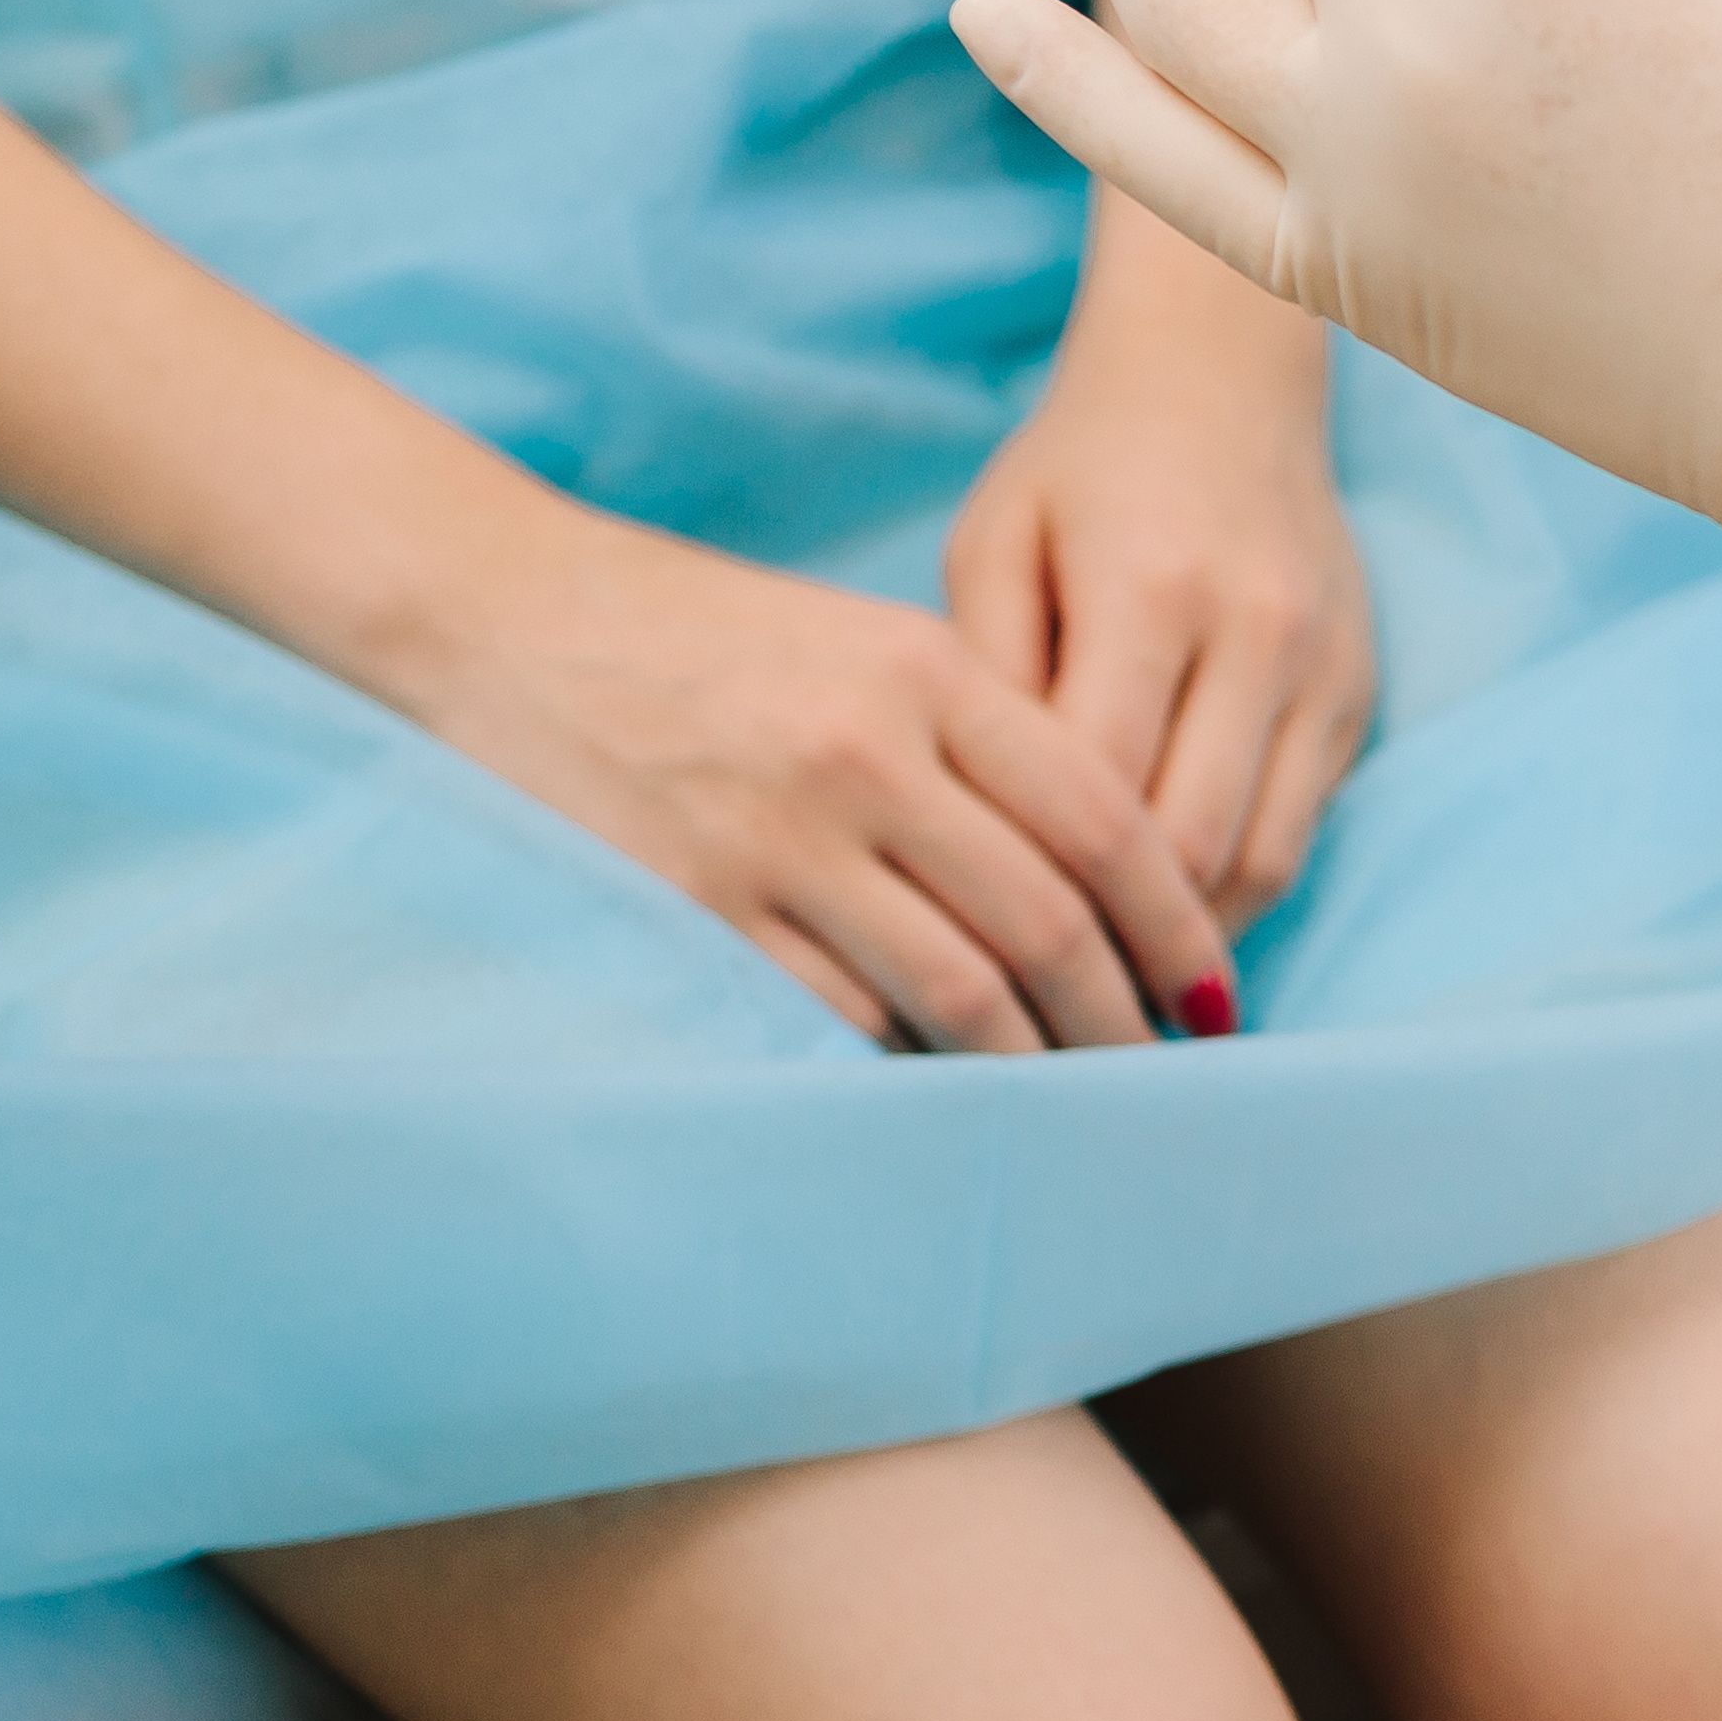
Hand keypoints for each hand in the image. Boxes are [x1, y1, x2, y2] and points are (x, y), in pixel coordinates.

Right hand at [399, 493, 1240, 1052]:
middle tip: (1163, 1069)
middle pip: (1046, 920)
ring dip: (1031, 1065)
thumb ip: (978, 734)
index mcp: (927, 673)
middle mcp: (866, 754)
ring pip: (955, 989)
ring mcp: (776, 839)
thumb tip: (1100, 868)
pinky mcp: (695, 911)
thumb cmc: (705, 634)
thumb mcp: (864, 642)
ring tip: (1074, 1103)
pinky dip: (904, 1067)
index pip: (1101, 816)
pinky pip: (836, 1019)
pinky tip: (943, 1096)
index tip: (1214, 985)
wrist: (507, 617)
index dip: (1175, 918)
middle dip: (1122, 1014)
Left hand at [943, 285, 1372, 993]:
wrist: (1223, 374)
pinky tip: (1170, 926)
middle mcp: (1257, 632)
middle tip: (1034, 1030)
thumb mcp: (996, 544)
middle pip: (1186, 849)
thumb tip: (972, 845)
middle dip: (1110, 952)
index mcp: (1151, 588)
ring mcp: (1323, 666)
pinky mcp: (1358, 690)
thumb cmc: (1080, 466)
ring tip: (1104, 1001)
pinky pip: (1301, 826)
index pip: (1094, 795)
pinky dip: (1235, 890)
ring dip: (1185, 942)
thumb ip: (986, 683)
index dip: (1035, 899)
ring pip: (1261, 858)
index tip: (969, 972)